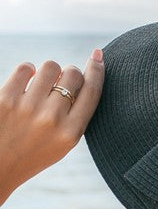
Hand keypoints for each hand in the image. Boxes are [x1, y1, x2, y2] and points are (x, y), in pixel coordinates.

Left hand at [0, 49, 103, 204]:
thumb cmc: (33, 152)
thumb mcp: (63, 143)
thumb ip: (76, 115)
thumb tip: (84, 73)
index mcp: (70, 133)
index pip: (92, 91)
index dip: (97, 69)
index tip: (97, 56)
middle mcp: (52, 120)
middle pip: (73, 74)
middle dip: (69, 73)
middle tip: (61, 83)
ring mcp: (28, 108)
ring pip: (50, 66)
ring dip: (48, 72)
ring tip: (41, 85)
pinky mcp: (5, 99)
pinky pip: (25, 68)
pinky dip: (27, 71)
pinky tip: (25, 83)